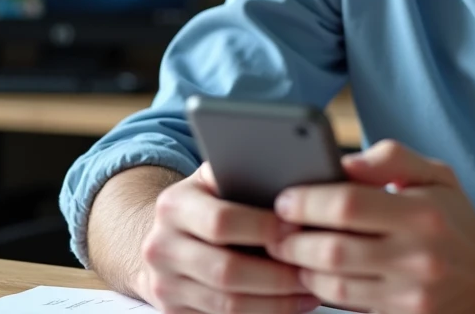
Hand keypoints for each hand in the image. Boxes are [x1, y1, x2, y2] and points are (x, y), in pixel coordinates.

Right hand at [135, 162, 323, 313]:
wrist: (165, 238)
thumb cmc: (207, 203)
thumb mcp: (216, 179)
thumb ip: (245, 174)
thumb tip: (297, 178)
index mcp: (174, 206)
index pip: (221, 221)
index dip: (262, 228)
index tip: (297, 230)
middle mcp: (161, 247)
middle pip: (226, 270)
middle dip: (277, 274)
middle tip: (313, 268)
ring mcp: (165, 285)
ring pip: (228, 305)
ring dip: (276, 302)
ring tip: (310, 290)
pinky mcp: (174, 313)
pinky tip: (289, 305)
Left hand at [266, 140, 474, 313]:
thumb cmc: (454, 219)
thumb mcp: (435, 174)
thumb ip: (390, 158)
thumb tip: (342, 162)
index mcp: (423, 214)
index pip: (348, 205)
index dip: (307, 202)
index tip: (284, 198)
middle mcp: (418, 258)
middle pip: (332, 250)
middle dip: (293, 239)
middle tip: (275, 229)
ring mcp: (410, 298)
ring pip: (333, 286)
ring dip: (303, 268)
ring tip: (292, 251)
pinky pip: (348, 308)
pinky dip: (324, 292)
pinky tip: (317, 275)